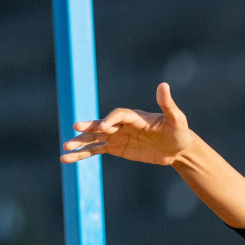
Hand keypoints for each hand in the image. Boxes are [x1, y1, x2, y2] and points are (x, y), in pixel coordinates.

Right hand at [60, 82, 196, 165]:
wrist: (178, 149)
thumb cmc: (179, 132)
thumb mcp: (177, 119)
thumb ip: (167, 105)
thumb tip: (164, 85)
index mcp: (135, 116)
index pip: (119, 115)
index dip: (112, 120)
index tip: (106, 128)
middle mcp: (122, 124)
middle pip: (102, 124)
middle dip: (89, 127)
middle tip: (76, 128)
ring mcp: (116, 136)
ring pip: (94, 138)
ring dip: (79, 142)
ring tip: (65, 147)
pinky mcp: (115, 148)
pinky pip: (95, 151)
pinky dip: (81, 154)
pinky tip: (67, 158)